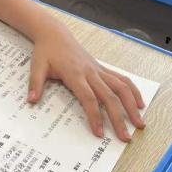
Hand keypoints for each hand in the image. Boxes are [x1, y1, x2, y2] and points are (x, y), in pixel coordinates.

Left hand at [28, 23, 144, 141]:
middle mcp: (90, 72)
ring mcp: (98, 70)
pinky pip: (121, 79)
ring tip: (139, 123)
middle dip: (119, 118)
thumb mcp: (36, 67)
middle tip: (126, 137)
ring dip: (132, 105)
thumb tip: (31, 101)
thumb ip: (35, 84)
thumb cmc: (46, 51)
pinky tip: (139, 103)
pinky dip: (132, 91)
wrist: (54, 34)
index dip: (94, 116)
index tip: (99, 133)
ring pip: (121, 87)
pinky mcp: (102, 68)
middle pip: (109, 96)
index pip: (88, 98)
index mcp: (74, 74)